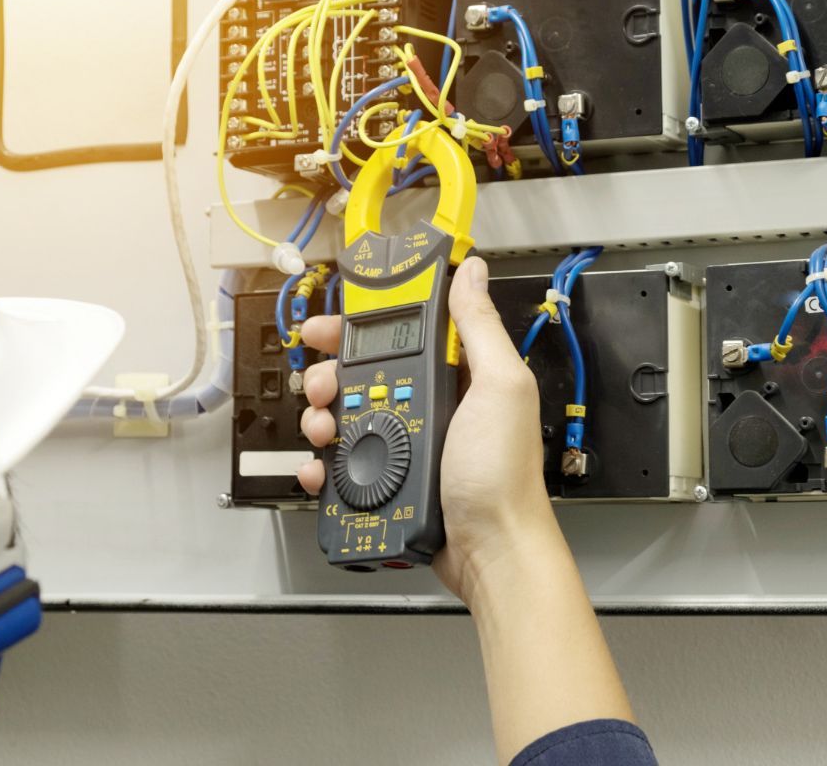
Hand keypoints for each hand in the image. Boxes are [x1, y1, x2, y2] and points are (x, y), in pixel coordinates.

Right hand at [296, 256, 558, 602]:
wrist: (492, 553)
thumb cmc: (504, 476)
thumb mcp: (500, 387)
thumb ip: (480, 327)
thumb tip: (473, 272)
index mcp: (457, 378)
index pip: (402, 334)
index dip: (362, 325)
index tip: (331, 326)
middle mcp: (430, 408)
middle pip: (362, 376)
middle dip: (331, 376)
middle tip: (322, 385)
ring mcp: (407, 447)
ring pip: (346, 419)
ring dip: (323, 420)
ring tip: (325, 431)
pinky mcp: (389, 483)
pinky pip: (343, 467)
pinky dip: (323, 466)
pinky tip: (321, 468)